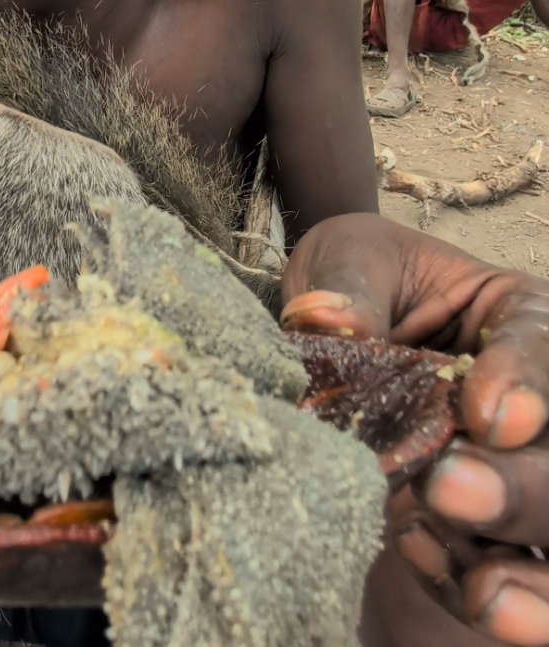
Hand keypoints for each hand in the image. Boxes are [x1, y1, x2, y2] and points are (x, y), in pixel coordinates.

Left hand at [282, 213, 548, 645]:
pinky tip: (418, 560)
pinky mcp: (482, 543)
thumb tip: (331, 322)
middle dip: (521, 489)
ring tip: (482, 591)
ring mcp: (516, 481)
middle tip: (448, 488)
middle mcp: (537, 412)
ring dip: (526, 576)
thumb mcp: (350, 256)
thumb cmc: (355, 284)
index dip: (528, 382)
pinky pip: (505, 586)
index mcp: (524, 322)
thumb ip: (349, 283)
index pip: (547, 349)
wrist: (322, 342)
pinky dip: (470, 587)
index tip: (488, 412)